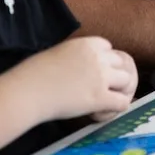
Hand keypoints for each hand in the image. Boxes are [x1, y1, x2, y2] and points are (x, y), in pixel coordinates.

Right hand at [21, 37, 136, 122]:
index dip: (103, 60)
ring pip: (126, 81)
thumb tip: (79, 66)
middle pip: (120, 63)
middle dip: (112, 74)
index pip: (108, 47)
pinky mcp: (100, 97)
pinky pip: (122, 102)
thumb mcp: (59, 52)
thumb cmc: (33, 73)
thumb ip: (75, 56)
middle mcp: (99, 58)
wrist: (27, 91)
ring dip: (118, 90)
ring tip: (105, 99)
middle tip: (102, 87)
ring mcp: (102, 77)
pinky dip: (117, 107)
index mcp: (88, 43)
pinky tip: (105, 110)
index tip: (93, 71)